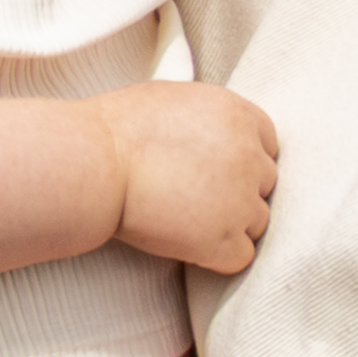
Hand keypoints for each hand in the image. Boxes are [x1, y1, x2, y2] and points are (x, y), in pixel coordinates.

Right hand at [94, 80, 281, 271]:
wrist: (90, 165)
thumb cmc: (112, 130)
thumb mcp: (171, 100)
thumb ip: (207, 118)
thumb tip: (213, 133)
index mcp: (237, 116)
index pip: (267, 144)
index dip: (240, 159)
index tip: (212, 169)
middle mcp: (249, 157)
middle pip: (263, 184)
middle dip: (235, 191)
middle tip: (192, 195)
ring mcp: (240, 202)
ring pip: (255, 221)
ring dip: (227, 224)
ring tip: (182, 219)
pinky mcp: (223, 241)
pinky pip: (240, 256)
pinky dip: (216, 256)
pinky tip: (186, 244)